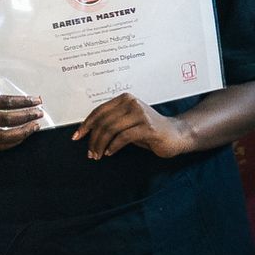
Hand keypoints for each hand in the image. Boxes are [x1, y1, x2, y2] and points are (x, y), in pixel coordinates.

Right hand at [0, 88, 43, 149]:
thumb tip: (20, 102)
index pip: (5, 102)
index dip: (23, 102)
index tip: (37, 100)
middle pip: (7, 120)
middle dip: (26, 117)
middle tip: (39, 113)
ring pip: (5, 136)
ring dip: (23, 132)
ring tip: (34, 126)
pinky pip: (0, 146)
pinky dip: (14, 142)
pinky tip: (23, 136)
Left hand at [72, 93, 193, 159]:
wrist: (177, 135)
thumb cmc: (148, 130)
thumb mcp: (127, 123)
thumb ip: (111, 122)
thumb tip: (87, 132)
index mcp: (124, 99)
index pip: (99, 111)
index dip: (86, 125)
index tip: (77, 137)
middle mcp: (131, 103)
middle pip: (103, 121)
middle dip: (93, 139)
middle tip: (90, 153)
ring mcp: (140, 114)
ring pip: (111, 129)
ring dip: (101, 144)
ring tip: (98, 155)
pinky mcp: (148, 127)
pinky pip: (123, 137)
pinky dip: (113, 146)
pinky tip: (110, 153)